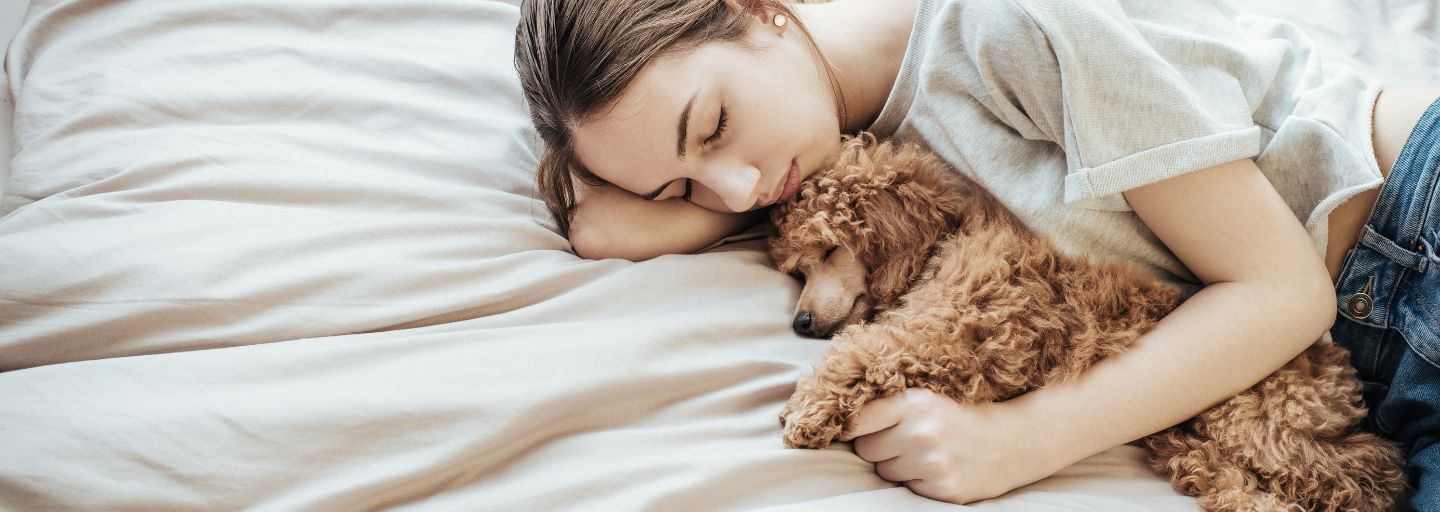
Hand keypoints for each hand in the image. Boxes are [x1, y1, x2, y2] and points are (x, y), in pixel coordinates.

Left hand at [839, 388, 1071, 503]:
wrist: (1013, 441)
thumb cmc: (963, 417)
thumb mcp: (929, 399)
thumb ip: (890, 407)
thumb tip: (841, 421)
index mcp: (915, 402)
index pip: (858, 420)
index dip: (849, 427)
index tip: (845, 429)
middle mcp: (921, 432)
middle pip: (866, 450)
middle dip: (878, 447)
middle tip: (903, 440)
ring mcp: (932, 463)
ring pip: (883, 472)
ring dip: (896, 466)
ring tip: (923, 454)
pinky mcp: (942, 489)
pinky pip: (907, 489)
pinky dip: (916, 482)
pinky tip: (937, 469)